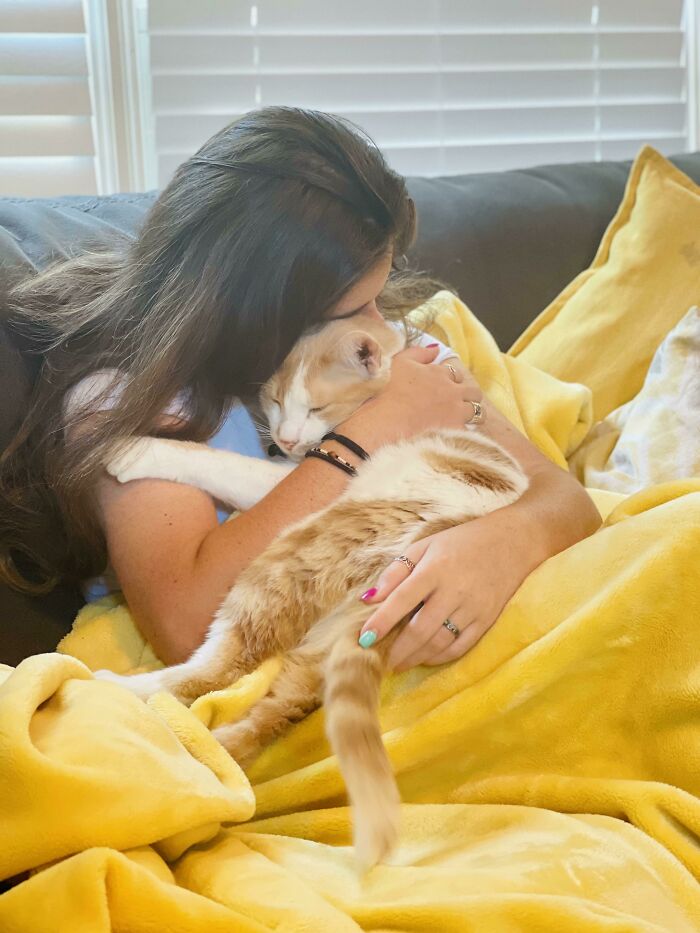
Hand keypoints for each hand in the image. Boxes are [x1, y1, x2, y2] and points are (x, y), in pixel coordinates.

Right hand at [339, 345, 481, 450]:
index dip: (449, 379)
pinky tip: (452, 436)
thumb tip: (436, 349)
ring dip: (471, 414)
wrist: (384, 422)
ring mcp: (456, 412)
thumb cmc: (387, 391)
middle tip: (455, 403)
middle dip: (467, 395)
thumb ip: (419, 353)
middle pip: (473, 391)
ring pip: (478, 412)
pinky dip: (463, 433)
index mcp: (439, 373)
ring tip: (459, 420)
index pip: (454, 372)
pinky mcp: (455, 432)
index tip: (440, 387)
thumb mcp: (398, 363)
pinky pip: (469, 432)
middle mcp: (452, 391)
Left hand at [358, 508, 533, 670]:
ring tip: (399, 663)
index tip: (364, 639)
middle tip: (381, 662)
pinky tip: (425, 658)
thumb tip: (368, 599)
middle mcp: (454, 590)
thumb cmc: (460, 543)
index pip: (402, 600)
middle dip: (398, 650)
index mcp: (435, 569)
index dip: (381, 621)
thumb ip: (395, 571)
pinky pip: (460, 647)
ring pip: (439, 642)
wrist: (511, 542)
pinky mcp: (487, 620)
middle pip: (421, 629)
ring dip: (416, 657)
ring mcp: (472, 608)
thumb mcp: (424, 546)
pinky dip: (440, 657)